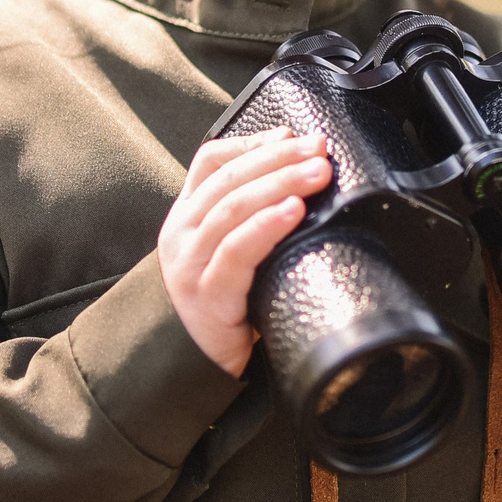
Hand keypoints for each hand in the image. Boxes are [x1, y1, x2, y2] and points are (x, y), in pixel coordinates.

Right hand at [160, 128, 333, 376]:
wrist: (195, 367)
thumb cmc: (225, 306)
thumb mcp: (232, 252)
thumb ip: (252, 218)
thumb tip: (304, 177)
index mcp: (188, 215)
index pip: (211, 160)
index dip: (252, 142)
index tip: (293, 134)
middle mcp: (182, 232)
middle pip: (229, 178)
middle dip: (278, 157)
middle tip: (319, 149)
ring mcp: (190, 263)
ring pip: (233, 207)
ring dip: (280, 183)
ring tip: (317, 173)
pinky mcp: (206, 294)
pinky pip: (236, 251)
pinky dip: (266, 225)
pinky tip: (292, 211)